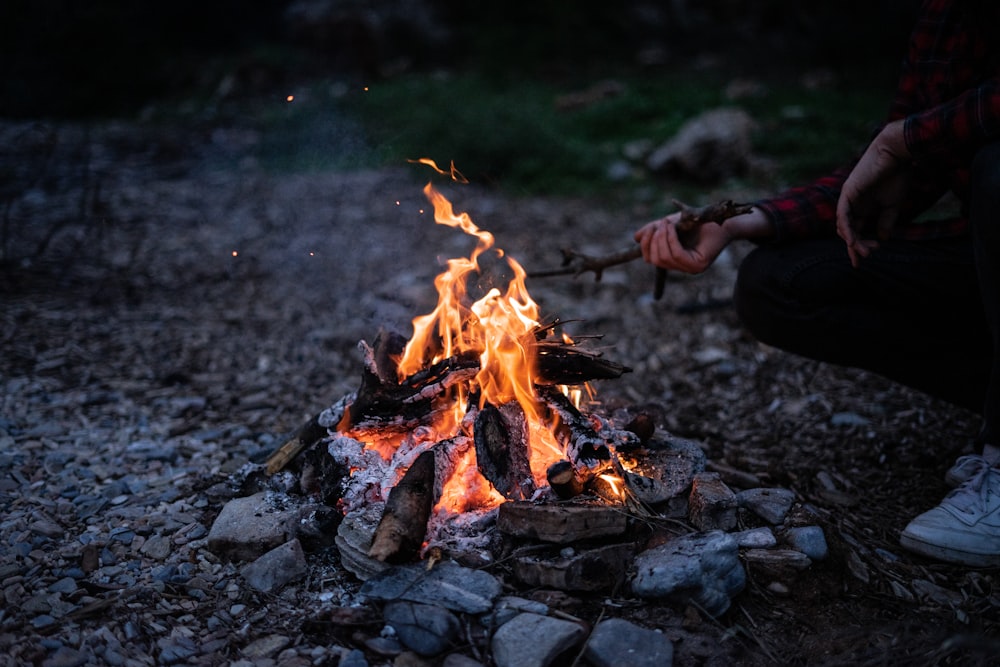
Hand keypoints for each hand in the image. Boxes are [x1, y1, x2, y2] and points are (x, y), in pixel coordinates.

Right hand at [633, 213, 731, 273]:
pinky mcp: (698, 266)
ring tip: (666, 224)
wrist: (721, 219)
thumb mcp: (670, 225)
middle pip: (655, 259)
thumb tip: (635, 237)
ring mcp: (690, 269)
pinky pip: (677, 255)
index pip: (651, 258)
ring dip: (662, 238)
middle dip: (653, 241)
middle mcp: (681, 267)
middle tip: (659, 225)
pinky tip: (672, 228)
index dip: (645, 245)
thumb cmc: (698, 221)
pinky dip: (671, 240)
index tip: (648, 229)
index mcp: (674, 260)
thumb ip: (654, 231)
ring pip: (664, 258)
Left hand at [836, 119, 910, 266]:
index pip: (856, 231)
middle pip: (848, 232)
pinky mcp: (847, 193)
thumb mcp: (893, 205)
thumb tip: (882, 238)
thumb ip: (886, 221)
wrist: (896, 154)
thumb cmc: (897, 176)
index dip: (858, 247)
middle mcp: (852, 205)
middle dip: (855, 247)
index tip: (863, 261)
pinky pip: (843, 215)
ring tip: (864, 251)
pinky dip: (847, 229)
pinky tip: (851, 241)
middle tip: (865, 257)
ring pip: (844, 227)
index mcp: (862, 208)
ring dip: (853, 241)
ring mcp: (848, 200)